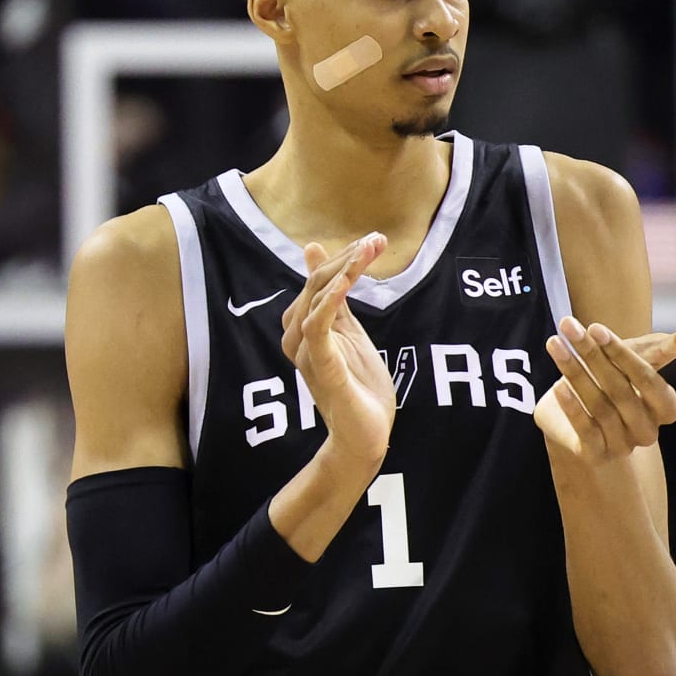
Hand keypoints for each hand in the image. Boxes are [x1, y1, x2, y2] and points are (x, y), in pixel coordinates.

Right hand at [279, 235, 395, 462]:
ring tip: (369, 251)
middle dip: (347, 258)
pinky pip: (317, 329)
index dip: (344, 257)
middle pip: (314, 284)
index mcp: (304, 327)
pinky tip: (345, 284)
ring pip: (314, 299)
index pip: (316, 280)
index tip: (376, 240)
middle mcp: (298, 338)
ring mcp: (308, 354)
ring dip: (343, 271)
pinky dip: (328, 302)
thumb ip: (334, 294)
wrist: (365, 434)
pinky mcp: (322, 368)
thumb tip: (314, 249)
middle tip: (377, 240)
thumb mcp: (348, 330)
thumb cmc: (357, 385)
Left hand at [535, 319, 675, 464]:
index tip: (596, 328)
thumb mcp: (642, 356)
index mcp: (666, 409)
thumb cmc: (615, 374)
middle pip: (621, 391)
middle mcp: (648, 431)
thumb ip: (671, 348)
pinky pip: (586, 431)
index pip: (650, 382)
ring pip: (600, 407)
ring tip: (555, 344)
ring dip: (575, 372)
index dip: (623, 355)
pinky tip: (557, 386)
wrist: (578, 405)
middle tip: (568, 326)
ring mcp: (623, 446)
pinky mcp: (596, 456)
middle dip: (593, 355)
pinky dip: (572, 407)